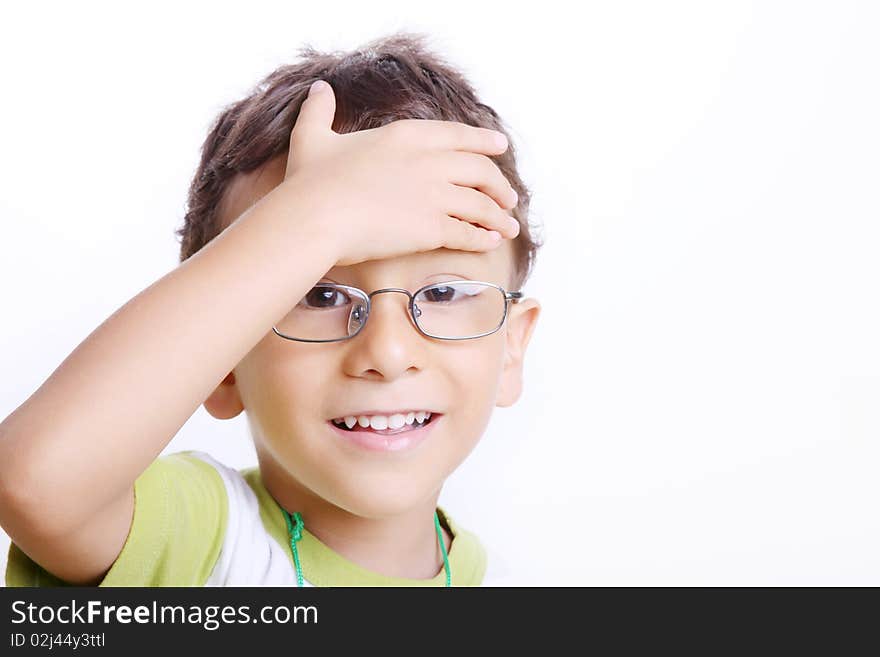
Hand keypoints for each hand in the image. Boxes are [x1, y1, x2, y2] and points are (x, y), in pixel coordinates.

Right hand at [282, 79, 519, 266]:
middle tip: (509, 196)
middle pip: (480, 170)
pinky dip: (484, 238)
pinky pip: (470, 233)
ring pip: (482, 204)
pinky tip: (492, 242)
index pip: (457, 135)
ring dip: (499, 216)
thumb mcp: (312, 137)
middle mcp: (428, 161)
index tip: (500, 147)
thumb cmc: (311, 181)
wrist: (315, 217)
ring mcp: (434, 195)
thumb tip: (320, 88)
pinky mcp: (433, 228)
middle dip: (499, 184)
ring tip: (509, 226)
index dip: (483, 141)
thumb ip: (320, 111)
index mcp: (405, 136)